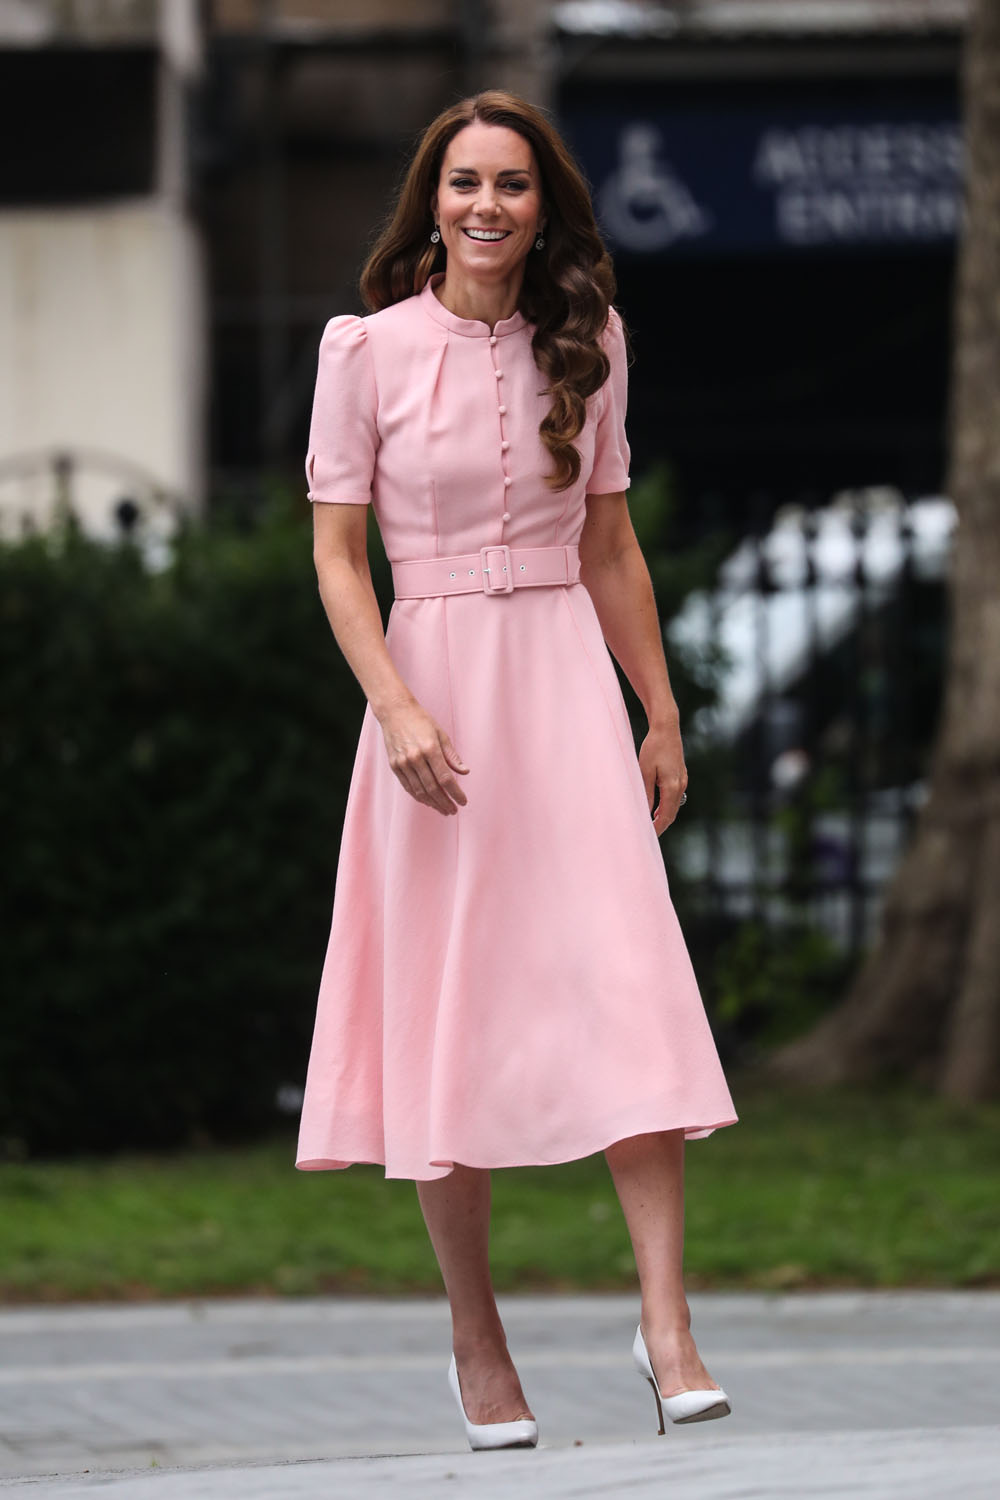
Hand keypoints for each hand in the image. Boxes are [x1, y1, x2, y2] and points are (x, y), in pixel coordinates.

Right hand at [379, 700, 468, 814]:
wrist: (395, 712)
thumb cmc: (420, 720)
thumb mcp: (441, 734)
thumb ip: (452, 756)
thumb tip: (465, 772)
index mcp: (430, 749)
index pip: (445, 778)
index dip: (455, 793)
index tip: (463, 801)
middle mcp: (415, 758)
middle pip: (433, 788)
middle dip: (445, 802)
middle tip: (453, 810)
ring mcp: (403, 763)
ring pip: (419, 791)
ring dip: (433, 803)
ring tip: (443, 809)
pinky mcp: (394, 766)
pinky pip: (408, 787)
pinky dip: (419, 797)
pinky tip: (428, 801)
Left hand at [639, 719, 686, 836]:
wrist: (666, 728)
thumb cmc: (653, 748)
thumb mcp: (645, 771)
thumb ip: (646, 793)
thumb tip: (645, 813)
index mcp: (672, 786)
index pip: (666, 815)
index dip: (657, 828)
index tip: (647, 836)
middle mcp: (681, 785)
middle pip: (672, 813)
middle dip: (661, 825)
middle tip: (647, 835)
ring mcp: (683, 780)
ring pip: (674, 805)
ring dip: (663, 816)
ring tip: (650, 825)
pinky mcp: (681, 775)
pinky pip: (675, 796)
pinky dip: (666, 806)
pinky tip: (656, 809)